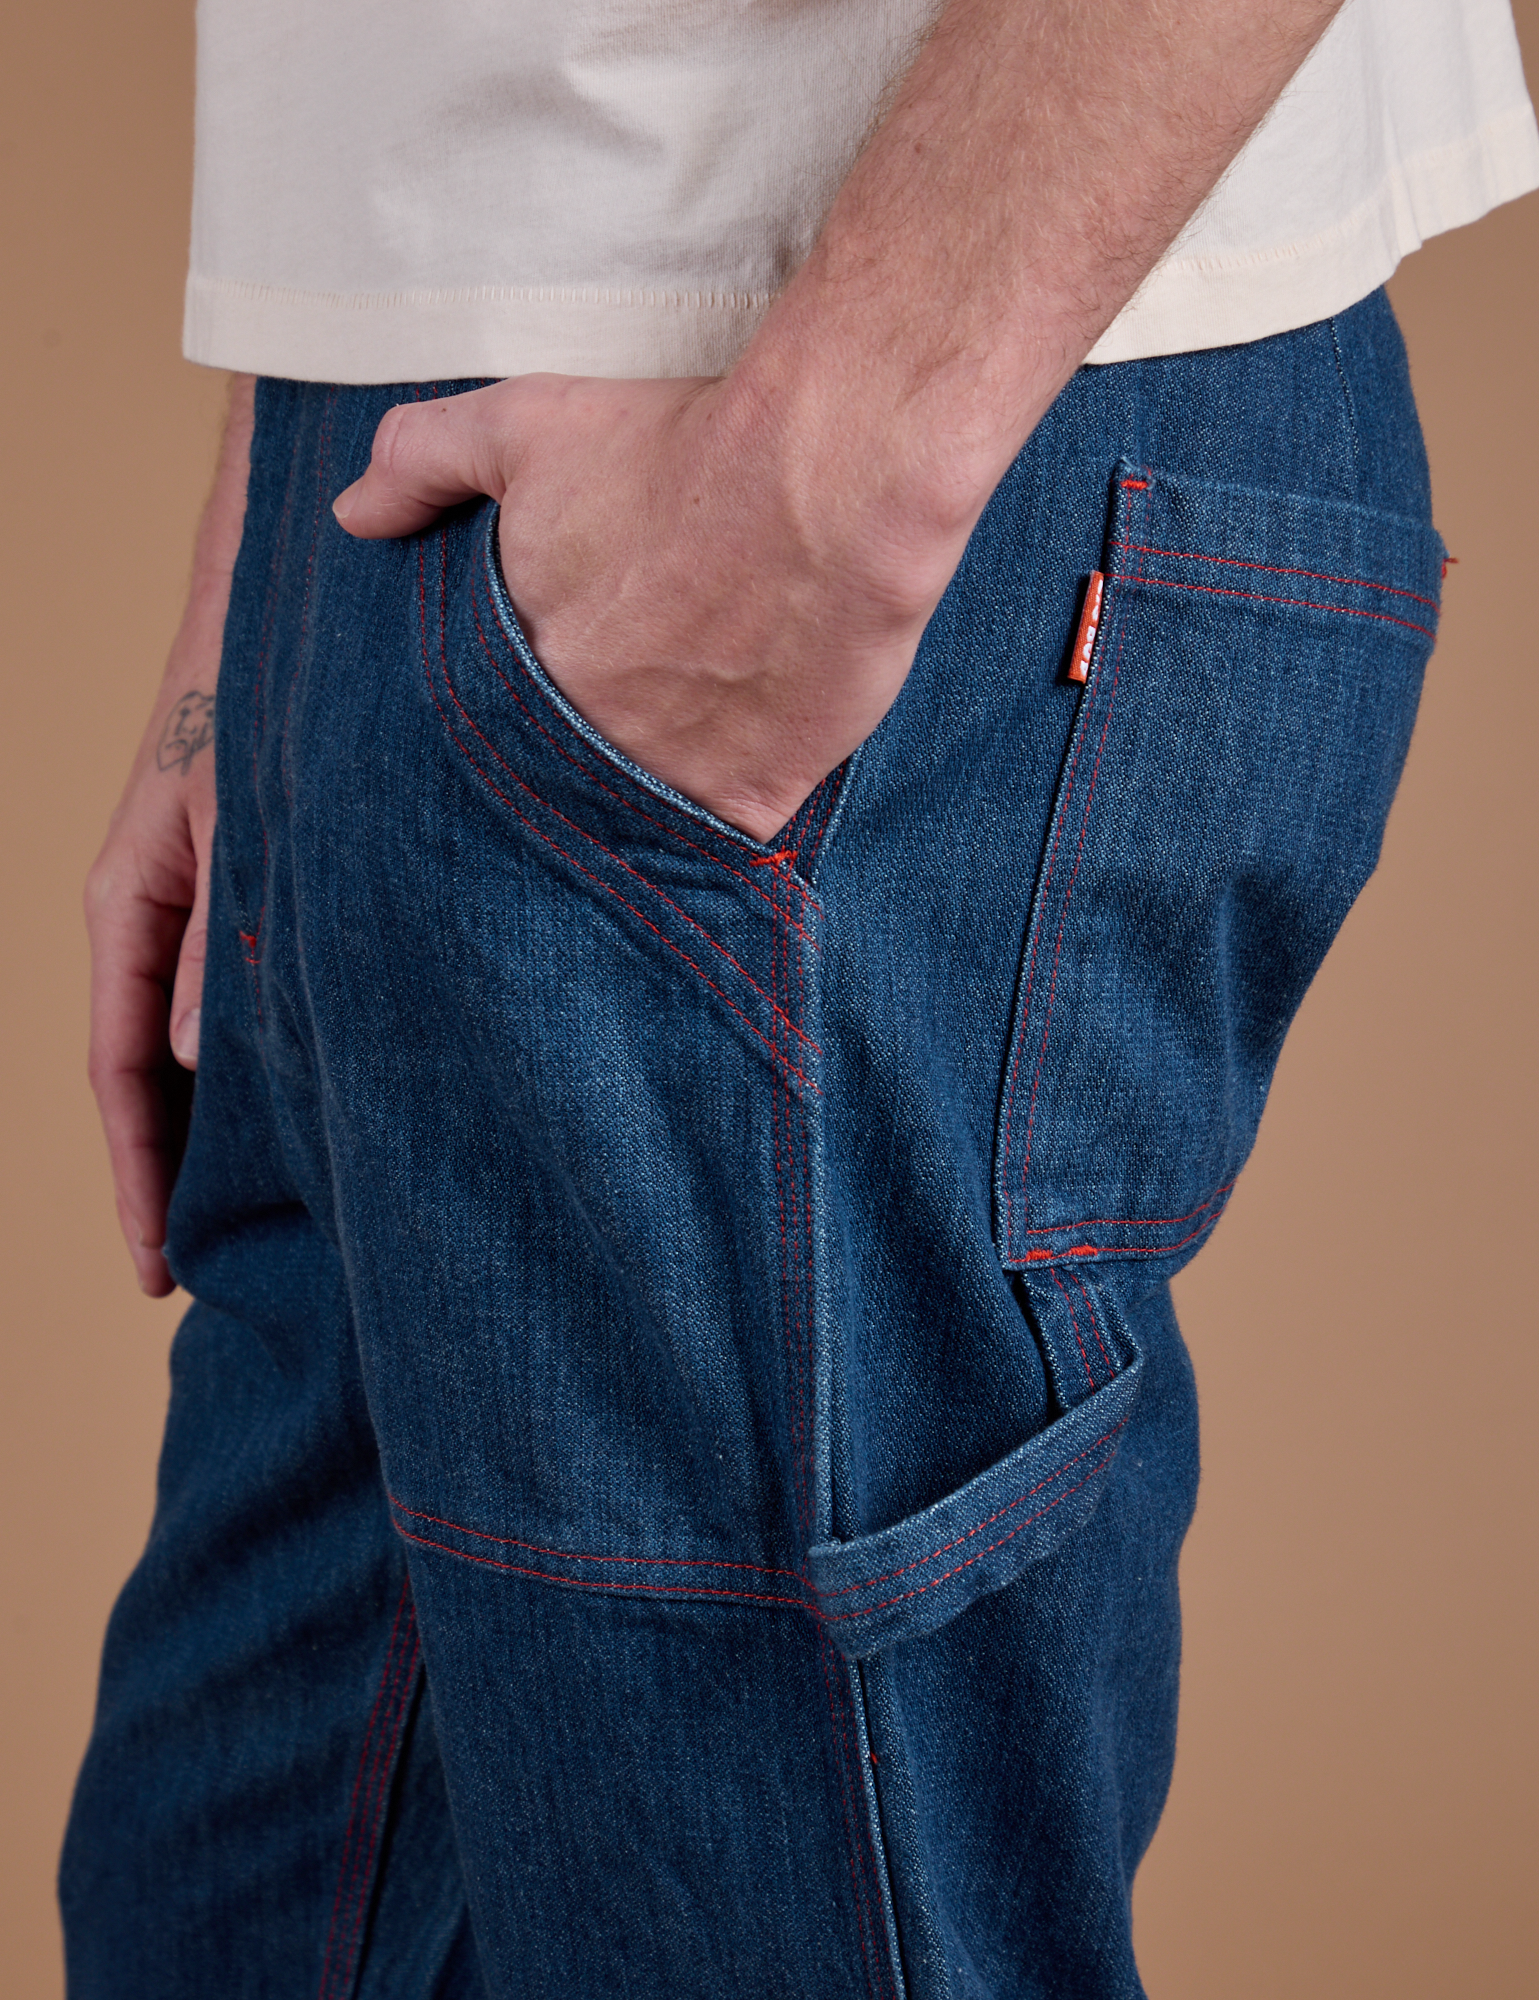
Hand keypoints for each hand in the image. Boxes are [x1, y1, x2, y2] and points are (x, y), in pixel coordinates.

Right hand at [86, 376, 252, 1294]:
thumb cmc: (247, 698)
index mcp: (128, 904)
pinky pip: (253, 997)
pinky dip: (270, 1062)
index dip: (138, 1176)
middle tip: (217, 1273)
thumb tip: (210, 1057)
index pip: (121, 1072)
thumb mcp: (227, 821)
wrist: (288, 602)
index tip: (156, 1268)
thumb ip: (224, 935)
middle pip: (160, 1078)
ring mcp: (211, 906)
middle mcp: (164, 917)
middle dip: (180, 1174)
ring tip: (273, 1218)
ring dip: (231, 1128)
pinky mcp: (260, 889)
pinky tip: (317, 1110)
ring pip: (208, 1045)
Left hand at [332, 370, 964, 840]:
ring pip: (645, 810)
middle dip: (588, 753)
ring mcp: (667, 781)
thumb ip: (424, 460)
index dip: (524, 712)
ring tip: (695, 733)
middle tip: (636, 705)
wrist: (824, 479)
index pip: (490, 732)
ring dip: (662, 781)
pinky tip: (753, 763)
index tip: (558, 690)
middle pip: (567, 776)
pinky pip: (732, 837)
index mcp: (517, 673)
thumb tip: (352, 512)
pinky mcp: (752, 798)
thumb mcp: (527, 426)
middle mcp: (581, 743)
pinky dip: (736, 810)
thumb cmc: (676, 447)